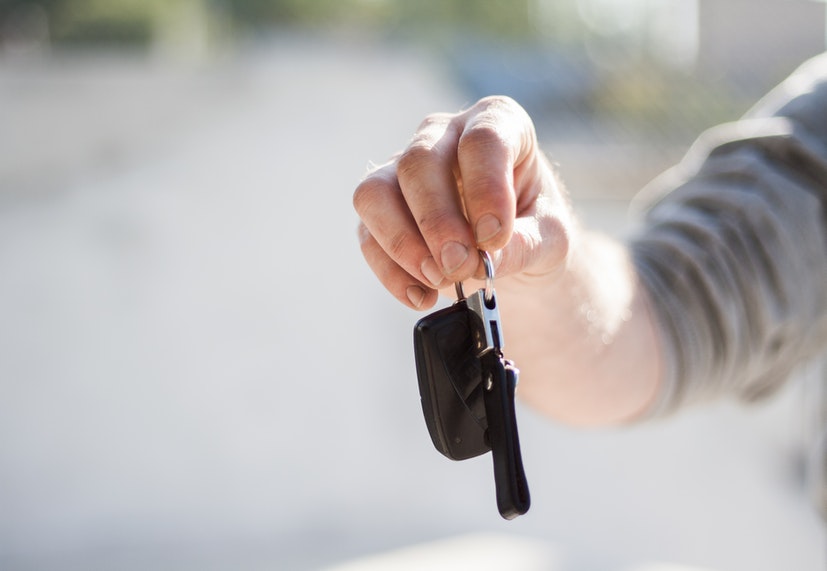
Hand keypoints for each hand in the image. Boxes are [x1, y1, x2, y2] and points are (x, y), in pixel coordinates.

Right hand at [353, 96, 574, 308]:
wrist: (511, 248)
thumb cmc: (534, 227)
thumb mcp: (550, 238)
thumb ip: (524, 245)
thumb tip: (482, 261)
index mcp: (497, 122)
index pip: (482, 140)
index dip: (486, 189)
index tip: (495, 238)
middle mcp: (443, 135)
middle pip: (418, 163)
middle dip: (437, 222)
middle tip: (461, 267)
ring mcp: (403, 168)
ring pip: (376, 192)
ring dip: (403, 243)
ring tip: (439, 280)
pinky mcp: (381, 208)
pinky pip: (367, 235)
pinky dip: (392, 272)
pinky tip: (422, 295)